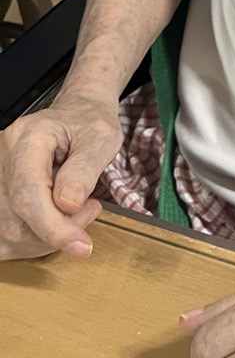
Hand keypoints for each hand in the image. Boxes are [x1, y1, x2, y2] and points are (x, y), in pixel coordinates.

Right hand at [0, 91, 120, 259]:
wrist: (77, 112)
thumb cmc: (90, 122)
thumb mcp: (102, 138)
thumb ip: (85, 170)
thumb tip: (68, 205)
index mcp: (28, 138)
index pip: (28, 193)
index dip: (53, 227)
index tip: (81, 244)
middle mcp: (3, 158)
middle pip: (14, 219)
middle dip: (56, 231)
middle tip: (89, 211)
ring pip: (6, 233)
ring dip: (45, 239)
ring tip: (75, 213)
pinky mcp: (0, 193)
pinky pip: (5, 233)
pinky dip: (31, 240)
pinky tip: (55, 223)